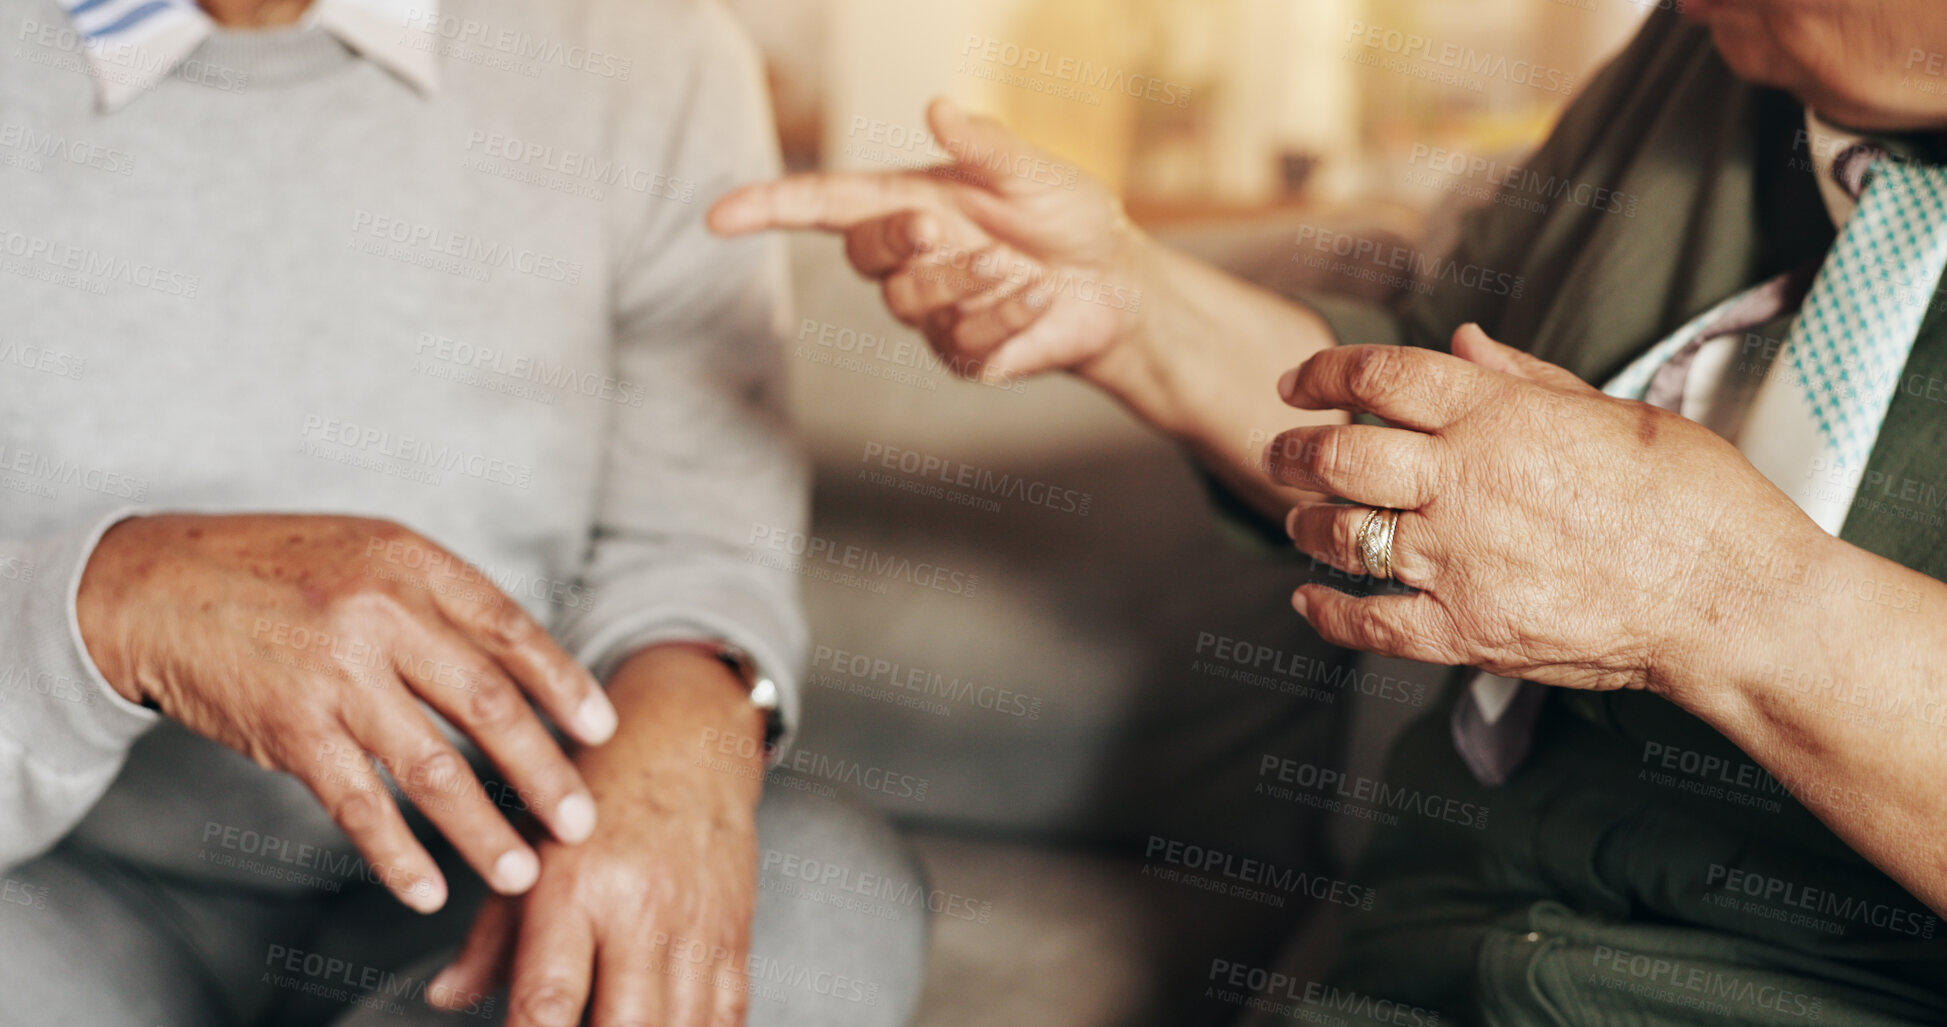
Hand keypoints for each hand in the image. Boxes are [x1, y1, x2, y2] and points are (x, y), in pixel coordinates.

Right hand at [75, 514, 616, 911]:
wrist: (155, 585)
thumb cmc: (278, 568)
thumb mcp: (371, 550)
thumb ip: (442, 602)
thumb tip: (522, 670)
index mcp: (414, 565)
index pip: (511, 632)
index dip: (564, 686)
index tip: (602, 732)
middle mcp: (382, 615)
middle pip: (487, 705)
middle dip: (543, 770)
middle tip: (582, 820)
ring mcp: (335, 675)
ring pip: (431, 768)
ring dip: (482, 830)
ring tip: (522, 872)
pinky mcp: (290, 729)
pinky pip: (357, 805)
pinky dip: (396, 855)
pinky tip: (427, 890)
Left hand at [428, 645, 764, 1026]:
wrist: (686, 738)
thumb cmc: (601, 791)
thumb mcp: (533, 851)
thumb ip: (489, 936)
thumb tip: (445, 997)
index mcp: (575, 890)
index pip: (546, 1000)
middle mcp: (638, 911)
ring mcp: (693, 926)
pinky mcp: (733, 933)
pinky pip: (727, 1013)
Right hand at [709, 97, 1149, 383]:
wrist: (1116, 284)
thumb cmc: (1068, 218)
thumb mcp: (1031, 171)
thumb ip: (984, 144)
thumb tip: (938, 106)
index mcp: (909, 203)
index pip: (821, 206)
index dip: (768, 209)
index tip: (721, 216)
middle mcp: (911, 258)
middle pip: (861, 256)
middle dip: (895, 241)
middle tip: (939, 228)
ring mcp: (931, 312)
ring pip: (909, 303)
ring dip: (964, 282)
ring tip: (1016, 266)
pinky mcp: (962, 353)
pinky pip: (962, 342)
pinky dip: (1006, 316)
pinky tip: (1040, 299)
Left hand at [1263, 325, 1828, 696]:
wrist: (1733, 599)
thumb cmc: (1693, 496)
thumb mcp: (1614, 409)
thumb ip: (1524, 376)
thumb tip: (1461, 341)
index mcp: (1499, 415)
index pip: (1379, 376)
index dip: (1322, 372)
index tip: (1296, 381)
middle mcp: (1463, 481)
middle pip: (1338, 454)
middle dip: (1293, 450)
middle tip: (1279, 452)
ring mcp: (1458, 559)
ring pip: (1341, 535)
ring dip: (1306, 524)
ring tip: (1298, 519)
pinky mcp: (1466, 631)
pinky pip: (1369, 624)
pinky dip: (1327, 613)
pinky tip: (1309, 600)